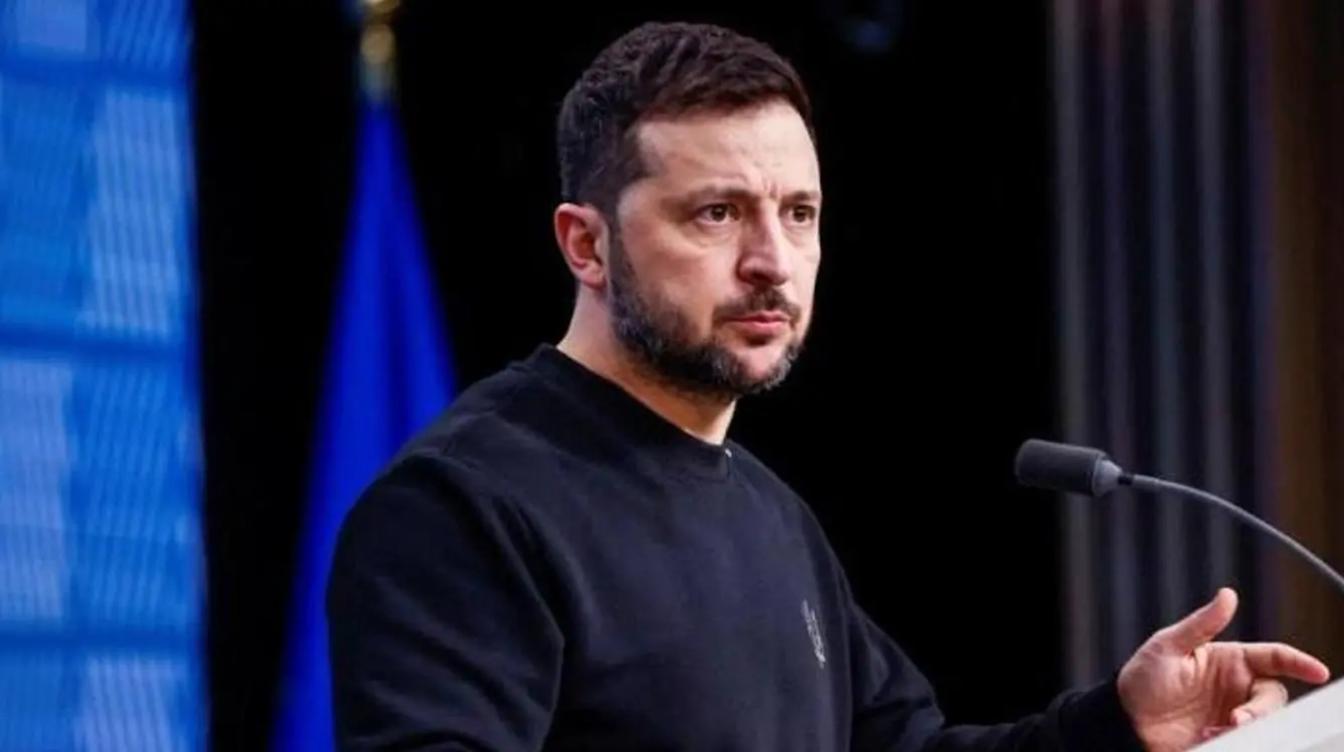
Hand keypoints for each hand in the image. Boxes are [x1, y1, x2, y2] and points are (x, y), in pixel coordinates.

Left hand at [1116, 588, 1329, 750]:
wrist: (1125, 720)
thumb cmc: (1143, 678)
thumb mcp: (1168, 646)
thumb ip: (1202, 624)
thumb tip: (1228, 594)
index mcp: (1230, 661)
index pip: (1274, 657)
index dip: (1299, 662)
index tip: (1318, 671)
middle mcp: (1237, 688)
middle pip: (1274, 696)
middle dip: (1263, 709)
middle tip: (1238, 719)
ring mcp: (1233, 714)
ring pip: (1266, 722)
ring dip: (1250, 728)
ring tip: (1217, 730)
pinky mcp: (1227, 738)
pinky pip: (1248, 741)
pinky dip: (1237, 741)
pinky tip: (1210, 739)